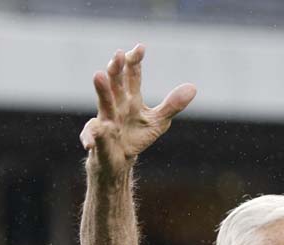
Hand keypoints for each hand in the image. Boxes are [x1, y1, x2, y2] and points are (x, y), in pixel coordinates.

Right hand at [80, 44, 196, 175]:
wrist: (119, 159)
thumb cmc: (137, 136)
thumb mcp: (158, 121)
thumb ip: (173, 105)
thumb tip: (193, 87)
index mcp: (131, 99)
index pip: (132, 76)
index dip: (135, 61)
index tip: (140, 47)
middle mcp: (116, 105)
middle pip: (115, 84)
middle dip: (116, 69)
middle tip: (118, 54)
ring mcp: (105, 121)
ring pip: (103, 104)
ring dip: (102, 90)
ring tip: (98, 75)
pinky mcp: (98, 139)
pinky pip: (94, 136)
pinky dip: (93, 136)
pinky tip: (90, 139)